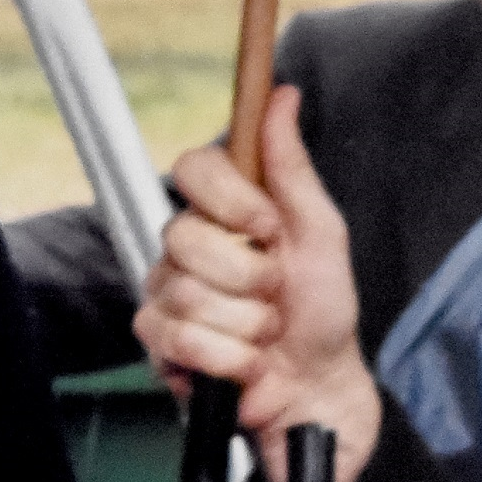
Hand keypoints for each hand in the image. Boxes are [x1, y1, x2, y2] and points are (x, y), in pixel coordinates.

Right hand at [134, 86, 381, 481]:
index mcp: (223, 212)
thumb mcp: (320, 232)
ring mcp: (166, 294)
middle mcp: (186, 247)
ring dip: (246, 324)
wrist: (319, 386)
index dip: (229, 199)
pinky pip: (180, 337)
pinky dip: (229, 357)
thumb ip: (291, 166)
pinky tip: (244, 361)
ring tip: (265, 334)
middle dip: (249, 276)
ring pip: (187, 293)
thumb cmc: (323, 310)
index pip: (192, 167)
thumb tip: (282, 95)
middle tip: (275, 294)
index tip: (267, 228)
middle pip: (185, 235)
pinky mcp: (158, 341)